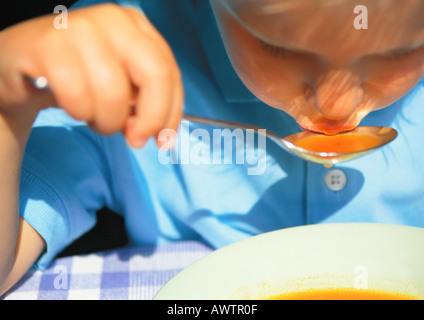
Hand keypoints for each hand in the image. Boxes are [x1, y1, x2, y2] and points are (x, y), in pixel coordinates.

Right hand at [0, 4, 182, 146]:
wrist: (21, 63)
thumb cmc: (77, 75)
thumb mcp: (119, 85)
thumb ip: (144, 104)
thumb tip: (161, 133)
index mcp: (136, 27)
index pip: (169, 72)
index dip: (170, 113)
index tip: (163, 140)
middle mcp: (113, 21)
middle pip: (154, 76)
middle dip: (150, 119)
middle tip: (134, 139)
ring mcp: (79, 28)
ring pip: (114, 94)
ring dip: (106, 122)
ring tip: (93, 116)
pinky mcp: (47, 45)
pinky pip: (79, 98)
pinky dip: (79, 113)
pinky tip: (72, 107)